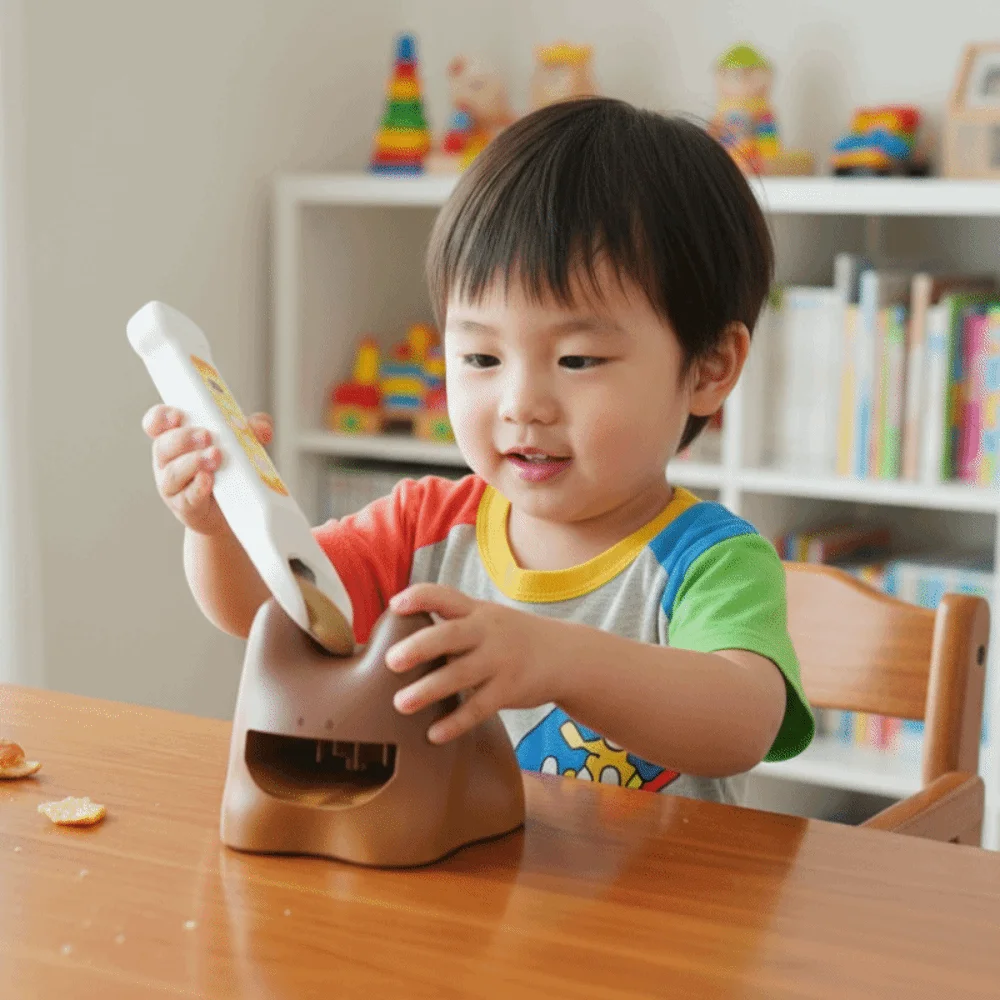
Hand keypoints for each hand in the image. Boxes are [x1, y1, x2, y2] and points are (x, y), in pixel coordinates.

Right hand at [142, 404, 273, 534]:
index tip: (177, 415)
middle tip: (207, 435)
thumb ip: (251, 429)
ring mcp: (174, 486)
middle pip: (163, 445)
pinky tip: (209, 480)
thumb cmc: (231, 468)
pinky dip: (198, 487)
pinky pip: (187, 497)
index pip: (157, 422)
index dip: (162, 417)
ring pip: (173, 472)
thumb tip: (262, 428)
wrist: (236, 509)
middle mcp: (169, 461)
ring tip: (215, 456)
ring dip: (193, 462)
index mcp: (176, 438)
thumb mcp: (242, 443)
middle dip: (184, 438)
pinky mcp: (185, 507)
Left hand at [385, 584, 562, 743]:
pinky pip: (479, 707)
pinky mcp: (509, 689)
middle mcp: (487, 631)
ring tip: (401, 703)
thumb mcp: (487, 618)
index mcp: (476, 611)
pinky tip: (434, 734)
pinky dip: (456, 722)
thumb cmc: (510, 638)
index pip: (445, 596)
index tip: (395, 605)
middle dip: (419, 647)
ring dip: (428, 689)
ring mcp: (500, 660)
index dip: (419, 597)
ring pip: (460, 674)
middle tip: (390, 662)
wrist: (566, 656)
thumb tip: (399, 637)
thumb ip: (452, 623)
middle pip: (450, 634)